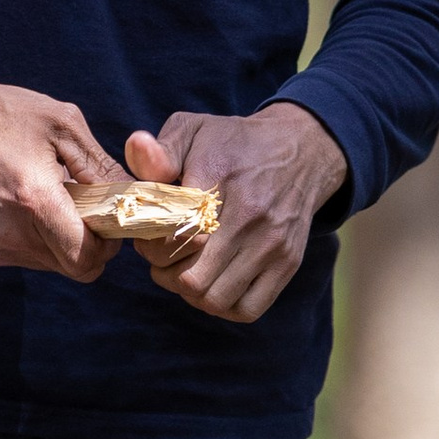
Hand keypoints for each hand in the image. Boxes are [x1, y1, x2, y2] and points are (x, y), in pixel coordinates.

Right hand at [0, 57, 117, 277]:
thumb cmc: (0, 115)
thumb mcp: (62, 124)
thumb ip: (102, 167)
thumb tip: (134, 197)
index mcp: (34, 200)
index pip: (88, 259)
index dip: (107, 244)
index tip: (107, 216)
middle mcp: (10, 234)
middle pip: (73, 266)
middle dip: (88, 241)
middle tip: (80, 203)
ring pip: (51, 263)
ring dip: (61, 238)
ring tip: (46, 196)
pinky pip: (26, 256)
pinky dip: (35, 237)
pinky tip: (21, 203)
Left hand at [125, 102, 348, 323]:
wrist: (300, 151)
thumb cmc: (235, 143)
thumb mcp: (193, 129)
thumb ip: (160, 148)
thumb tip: (138, 152)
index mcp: (221, 182)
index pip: (174, 236)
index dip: (151, 245)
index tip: (148, 235)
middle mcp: (250, 219)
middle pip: (192, 279)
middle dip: (166, 274)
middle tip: (162, 257)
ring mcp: (272, 246)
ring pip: (216, 300)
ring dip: (192, 294)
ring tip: (185, 270)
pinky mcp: (287, 264)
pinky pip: (248, 309)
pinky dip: (223, 306)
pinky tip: (213, 284)